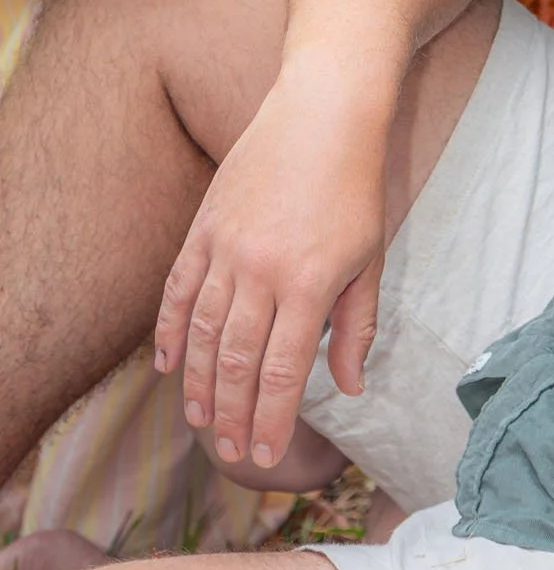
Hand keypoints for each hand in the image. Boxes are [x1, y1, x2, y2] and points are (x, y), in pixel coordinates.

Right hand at [154, 72, 387, 469]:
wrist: (323, 112)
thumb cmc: (355, 186)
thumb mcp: (369, 257)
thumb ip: (357, 326)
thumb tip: (349, 387)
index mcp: (309, 282)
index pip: (283, 370)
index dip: (272, 419)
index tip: (267, 457)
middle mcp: (261, 270)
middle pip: (238, 361)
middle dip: (234, 415)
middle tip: (233, 453)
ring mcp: (226, 247)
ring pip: (203, 332)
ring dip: (200, 384)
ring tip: (201, 422)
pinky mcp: (204, 227)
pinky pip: (178, 289)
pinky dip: (170, 331)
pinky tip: (167, 366)